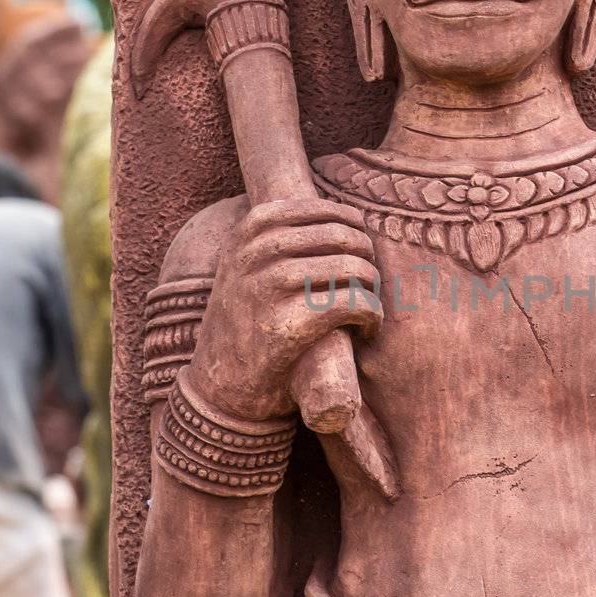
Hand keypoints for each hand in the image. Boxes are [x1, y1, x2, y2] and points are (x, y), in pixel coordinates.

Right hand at [189, 198, 380, 420]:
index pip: (326, 211)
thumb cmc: (249, 320)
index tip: (360, 254)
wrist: (221, 385)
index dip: (356, 230)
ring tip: (368, 309)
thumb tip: (350, 218)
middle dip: (368, 260)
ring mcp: (269, 288)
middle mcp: (256, 254)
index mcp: (250, 231)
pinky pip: (354, 304)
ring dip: (373, 290)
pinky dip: (372, 317)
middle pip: (344, 237)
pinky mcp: (289, 326)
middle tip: (369, 285)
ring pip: (353, 268)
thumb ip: (281, 237)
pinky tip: (367, 331)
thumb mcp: (246, 265)